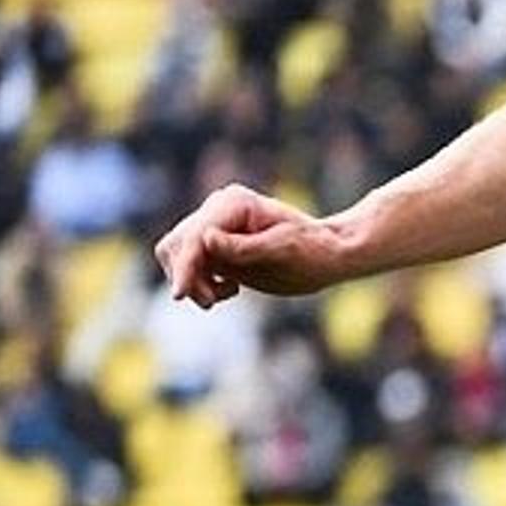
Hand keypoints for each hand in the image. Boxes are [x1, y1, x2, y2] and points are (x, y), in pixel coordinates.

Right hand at [157, 184, 351, 304]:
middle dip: (188, 276)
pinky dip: (201, 281)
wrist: (328, 254)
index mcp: (234, 204)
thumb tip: (206, 240)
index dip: (185, 267)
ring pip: (178, 255)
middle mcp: (218, 209)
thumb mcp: (283, 251)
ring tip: (229, 293)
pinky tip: (231, 288)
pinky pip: (191, 264)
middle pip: (177, 245)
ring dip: (193, 281)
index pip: (194, 238)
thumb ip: (244, 247)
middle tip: (215, 301)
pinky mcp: (216, 243)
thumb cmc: (314, 251)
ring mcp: (215, 224)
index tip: (179, 295)